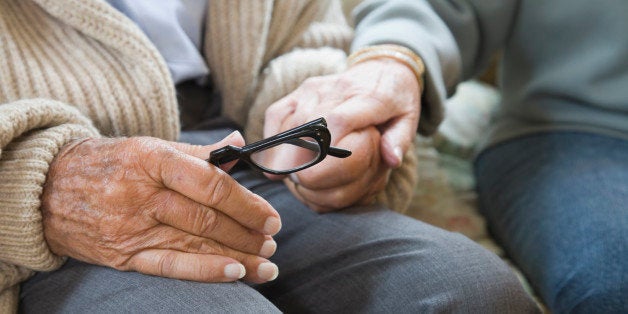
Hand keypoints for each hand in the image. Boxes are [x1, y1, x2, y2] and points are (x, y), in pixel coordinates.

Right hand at [41, 132, 281, 282]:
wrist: (49, 188)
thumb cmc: (109, 163)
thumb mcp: (150, 146)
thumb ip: (198, 152)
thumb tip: (240, 145)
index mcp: (152, 159)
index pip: (211, 184)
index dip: (247, 203)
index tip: (270, 217)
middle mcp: (142, 194)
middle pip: (207, 219)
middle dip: (247, 233)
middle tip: (272, 241)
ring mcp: (132, 228)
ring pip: (195, 245)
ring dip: (237, 257)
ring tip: (266, 263)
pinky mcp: (124, 255)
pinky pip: (171, 266)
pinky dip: (205, 271)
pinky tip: (235, 274)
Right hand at [264, 58, 420, 211]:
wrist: (385, 66)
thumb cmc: (397, 100)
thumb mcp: (409, 119)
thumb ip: (400, 140)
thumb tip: (391, 160)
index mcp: (369, 97)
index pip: (339, 120)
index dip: (322, 148)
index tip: (313, 175)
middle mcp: (338, 88)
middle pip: (307, 122)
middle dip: (297, 156)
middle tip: (296, 183)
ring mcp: (316, 87)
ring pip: (289, 119)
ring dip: (281, 150)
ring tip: (281, 176)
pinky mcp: (302, 89)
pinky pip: (278, 112)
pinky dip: (272, 136)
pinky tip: (273, 158)